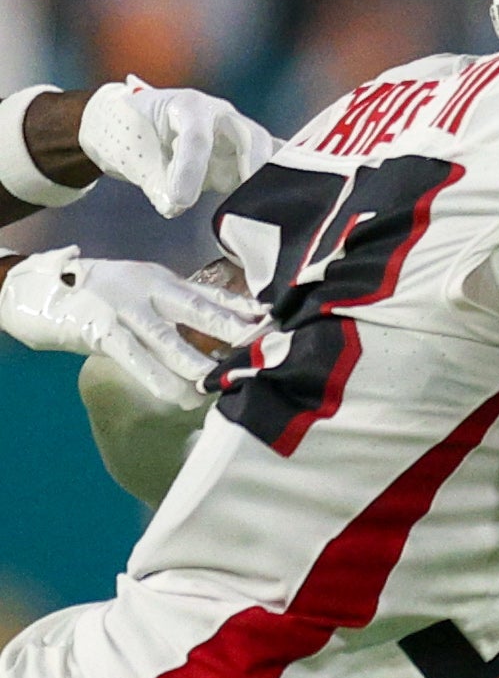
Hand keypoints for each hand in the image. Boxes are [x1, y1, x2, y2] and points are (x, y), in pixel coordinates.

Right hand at [0, 247, 261, 403]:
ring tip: (229, 383)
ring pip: (168, 340)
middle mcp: (147, 290)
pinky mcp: (100, 330)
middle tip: (267, 348)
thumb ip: (183, 306)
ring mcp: (123, 309)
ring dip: (200, 363)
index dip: (245, 309)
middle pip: (198, 311)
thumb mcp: (147, 291)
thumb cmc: (106, 294)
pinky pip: (135, 358)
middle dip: (235, 331)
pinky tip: (184, 397)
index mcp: (163, 280)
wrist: (43, 291)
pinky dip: (160, 378)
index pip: (212, 295)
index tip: (277, 322)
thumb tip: (231, 325)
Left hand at [76, 78, 273, 218]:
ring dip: (269, 179)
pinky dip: (280, 182)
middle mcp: (221, 117)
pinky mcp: (246, 160)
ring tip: (267, 209)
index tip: (179, 203)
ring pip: (268, 153)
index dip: (190, 172)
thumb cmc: (132, 138)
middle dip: (253, 167)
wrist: (134, 129)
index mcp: (187, 107)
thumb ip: (156, 184)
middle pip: (251, 138)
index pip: (197, 138)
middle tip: (247, 201)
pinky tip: (283, 206)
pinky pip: (272, 166)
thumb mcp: (135, 159)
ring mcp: (238, 137)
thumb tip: (174, 208)